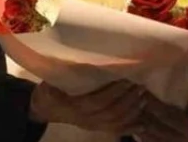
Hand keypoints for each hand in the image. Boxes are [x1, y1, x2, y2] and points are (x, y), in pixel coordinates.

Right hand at [29, 80, 145, 133]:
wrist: (44, 108)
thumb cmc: (50, 88)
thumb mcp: (53, 79)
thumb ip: (67, 71)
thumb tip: (82, 56)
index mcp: (73, 105)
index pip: (97, 101)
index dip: (114, 91)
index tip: (127, 78)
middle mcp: (84, 118)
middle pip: (110, 113)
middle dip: (128, 99)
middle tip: (140, 84)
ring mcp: (90, 125)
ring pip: (115, 122)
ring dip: (132, 110)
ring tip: (143, 96)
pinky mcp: (95, 129)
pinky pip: (115, 131)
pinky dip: (130, 127)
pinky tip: (142, 123)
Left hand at [138, 83, 187, 141]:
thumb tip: (185, 70)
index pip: (164, 114)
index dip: (151, 101)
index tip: (142, 87)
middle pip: (155, 128)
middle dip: (145, 112)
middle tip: (136, 94)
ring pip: (156, 139)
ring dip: (145, 125)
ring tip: (137, 109)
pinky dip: (151, 136)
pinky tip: (145, 127)